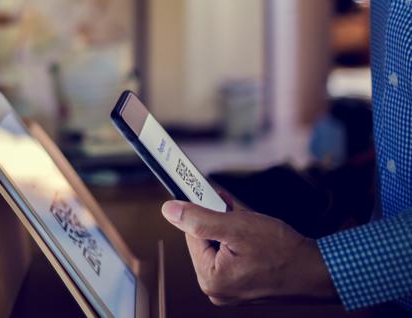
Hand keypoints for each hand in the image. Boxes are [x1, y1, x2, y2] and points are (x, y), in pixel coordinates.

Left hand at [161, 200, 337, 304]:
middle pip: (204, 240)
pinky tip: (255, 237)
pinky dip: (239, 241)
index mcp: (211, 280)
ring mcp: (230, 290)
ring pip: (218, 245)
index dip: (204, 212)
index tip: (214, 198)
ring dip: (231, 229)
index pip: (191, 234)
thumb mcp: (237, 227)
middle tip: (238, 213)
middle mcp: (217, 290)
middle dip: (220, 222)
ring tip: (252, 228)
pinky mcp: (242, 286)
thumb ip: (200, 218)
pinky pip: (230, 255)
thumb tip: (169, 210)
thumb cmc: (284, 251)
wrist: (321, 271)